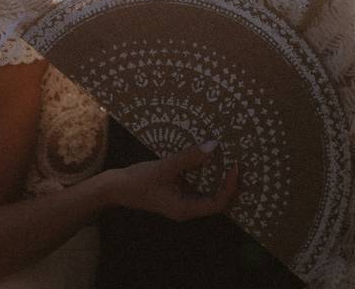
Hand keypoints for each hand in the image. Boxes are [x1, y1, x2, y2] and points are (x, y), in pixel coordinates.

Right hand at [107, 140, 239, 221]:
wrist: (117, 187)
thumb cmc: (139, 181)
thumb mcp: (165, 167)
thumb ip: (189, 157)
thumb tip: (213, 146)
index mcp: (186, 209)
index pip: (218, 203)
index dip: (230, 186)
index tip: (235, 166)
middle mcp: (188, 209)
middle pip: (218, 201)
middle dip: (230, 184)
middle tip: (238, 162)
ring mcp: (183, 202)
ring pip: (210, 194)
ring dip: (221, 179)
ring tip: (230, 160)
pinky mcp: (179, 194)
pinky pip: (200, 187)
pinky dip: (209, 175)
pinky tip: (212, 161)